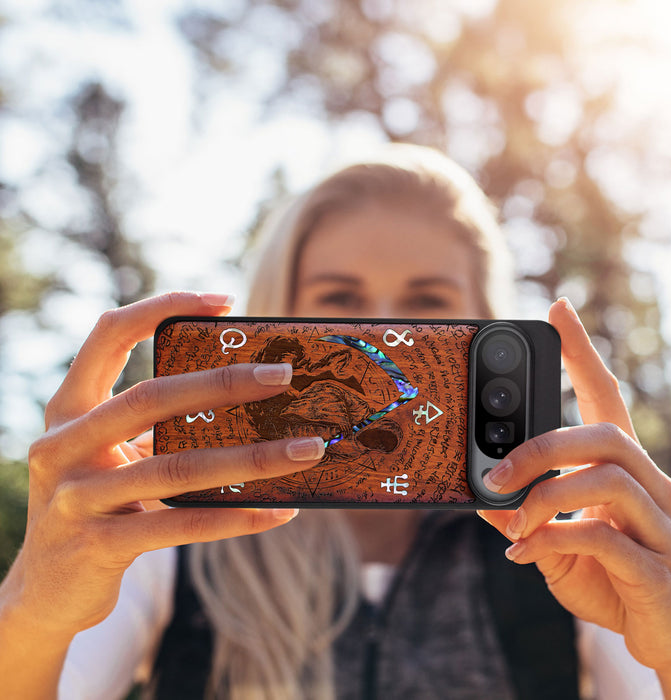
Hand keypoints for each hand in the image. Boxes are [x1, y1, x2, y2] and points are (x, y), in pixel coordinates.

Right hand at [3, 292, 324, 640]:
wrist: (46, 590)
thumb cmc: (97, 504)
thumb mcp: (112, 455)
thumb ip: (155, 427)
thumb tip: (248, 401)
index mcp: (68, 409)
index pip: (108, 334)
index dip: (162, 307)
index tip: (224, 300)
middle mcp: (62, 445)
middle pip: (151, 397)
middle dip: (224, 383)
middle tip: (284, 375)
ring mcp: (75, 498)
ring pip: (177, 467)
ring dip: (252, 458)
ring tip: (306, 450)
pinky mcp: (98, 546)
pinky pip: (182, 525)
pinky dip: (236, 518)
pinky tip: (280, 511)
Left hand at [478, 298, 670, 689]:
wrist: (664, 635)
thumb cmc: (609, 576)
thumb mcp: (553, 539)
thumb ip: (522, 514)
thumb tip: (480, 495)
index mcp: (622, 468)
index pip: (605, 395)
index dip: (582, 352)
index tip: (558, 309)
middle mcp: (649, 484)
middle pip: (604, 434)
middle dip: (541, 447)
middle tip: (495, 472)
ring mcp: (659, 523)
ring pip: (606, 479)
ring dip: (544, 497)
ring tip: (512, 522)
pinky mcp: (656, 566)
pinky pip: (604, 537)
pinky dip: (552, 540)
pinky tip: (524, 554)